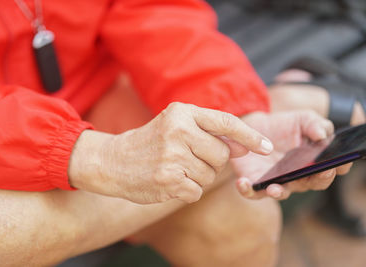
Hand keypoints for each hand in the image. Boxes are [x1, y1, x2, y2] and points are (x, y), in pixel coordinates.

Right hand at [69, 102, 273, 203]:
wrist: (113, 160)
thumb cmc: (150, 142)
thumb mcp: (176, 126)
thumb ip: (209, 132)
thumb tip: (245, 147)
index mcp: (182, 112)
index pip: (226, 122)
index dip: (250, 135)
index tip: (267, 147)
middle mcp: (178, 131)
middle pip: (222, 155)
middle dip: (212, 162)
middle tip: (188, 159)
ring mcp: (172, 156)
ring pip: (210, 175)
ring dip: (197, 177)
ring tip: (174, 168)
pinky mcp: (168, 180)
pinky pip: (196, 191)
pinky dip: (187, 190)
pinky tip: (169, 181)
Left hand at [230, 111, 352, 199]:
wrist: (254, 126)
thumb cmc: (283, 126)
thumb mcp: (302, 119)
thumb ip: (316, 124)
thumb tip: (322, 135)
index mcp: (313, 163)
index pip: (328, 171)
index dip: (335, 170)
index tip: (335, 165)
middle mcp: (297, 177)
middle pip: (311, 184)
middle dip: (316, 180)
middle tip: (318, 172)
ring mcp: (277, 181)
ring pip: (281, 192)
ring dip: (278, 192)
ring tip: (273, 188)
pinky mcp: (256, 182)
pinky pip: (252, 192)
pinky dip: (248, 190)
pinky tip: (243, 183)